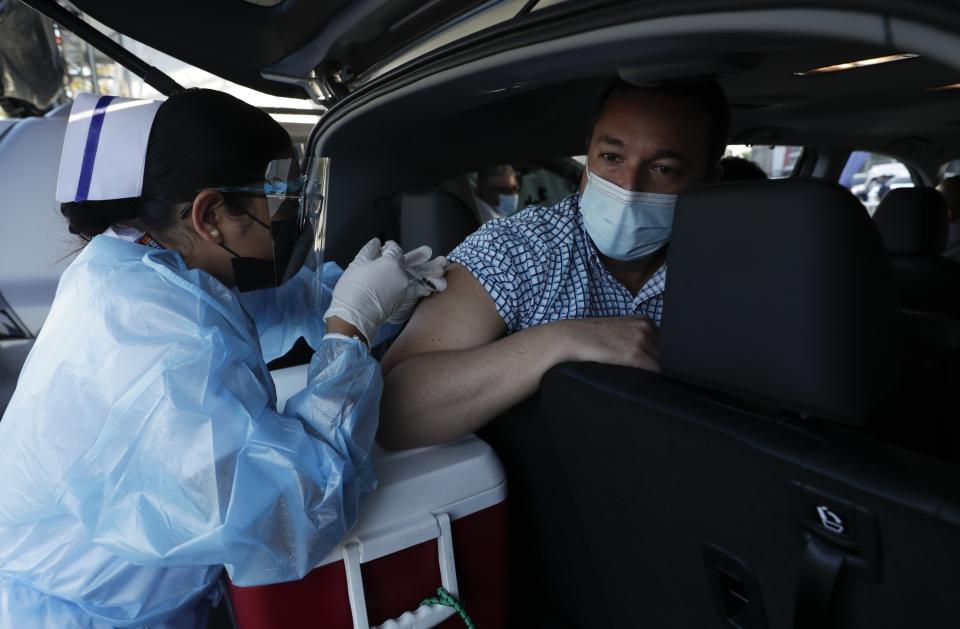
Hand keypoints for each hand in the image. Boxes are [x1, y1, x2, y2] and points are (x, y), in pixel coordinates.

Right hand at [324, 239, 446, 342]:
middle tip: (439, 257)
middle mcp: (402, 274)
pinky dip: (423, 289)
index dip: (389, 247)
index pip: (394, 250)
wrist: (355, 314)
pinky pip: (416, 292)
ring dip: (432, 274)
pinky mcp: (403, 300)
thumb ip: (369, 251)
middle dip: (424, 258)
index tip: (385, 247)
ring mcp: (404, 288)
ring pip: (419, 278)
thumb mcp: (357, 264)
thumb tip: (377, 242)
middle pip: (413, 263)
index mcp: (390, 262)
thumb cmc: (352, 287)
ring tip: (443, 270)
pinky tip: (431, 288)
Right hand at [556, 316, 660, 371]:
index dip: (662, 358)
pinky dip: (651, 381)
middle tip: (644, 375)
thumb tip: (655, 360)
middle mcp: (646, 328)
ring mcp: (641, 341)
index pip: (668, 345)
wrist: (570, 339)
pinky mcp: (634, 355)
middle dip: (660, 366)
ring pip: (663, 365)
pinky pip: (654, 373)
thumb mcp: (617, 332)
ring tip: (638, 379)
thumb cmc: (590, 339)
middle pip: (668, 354)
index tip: (653, 367)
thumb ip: (637, 340)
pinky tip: (640, 384)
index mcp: (644, 321)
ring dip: (655, 375)